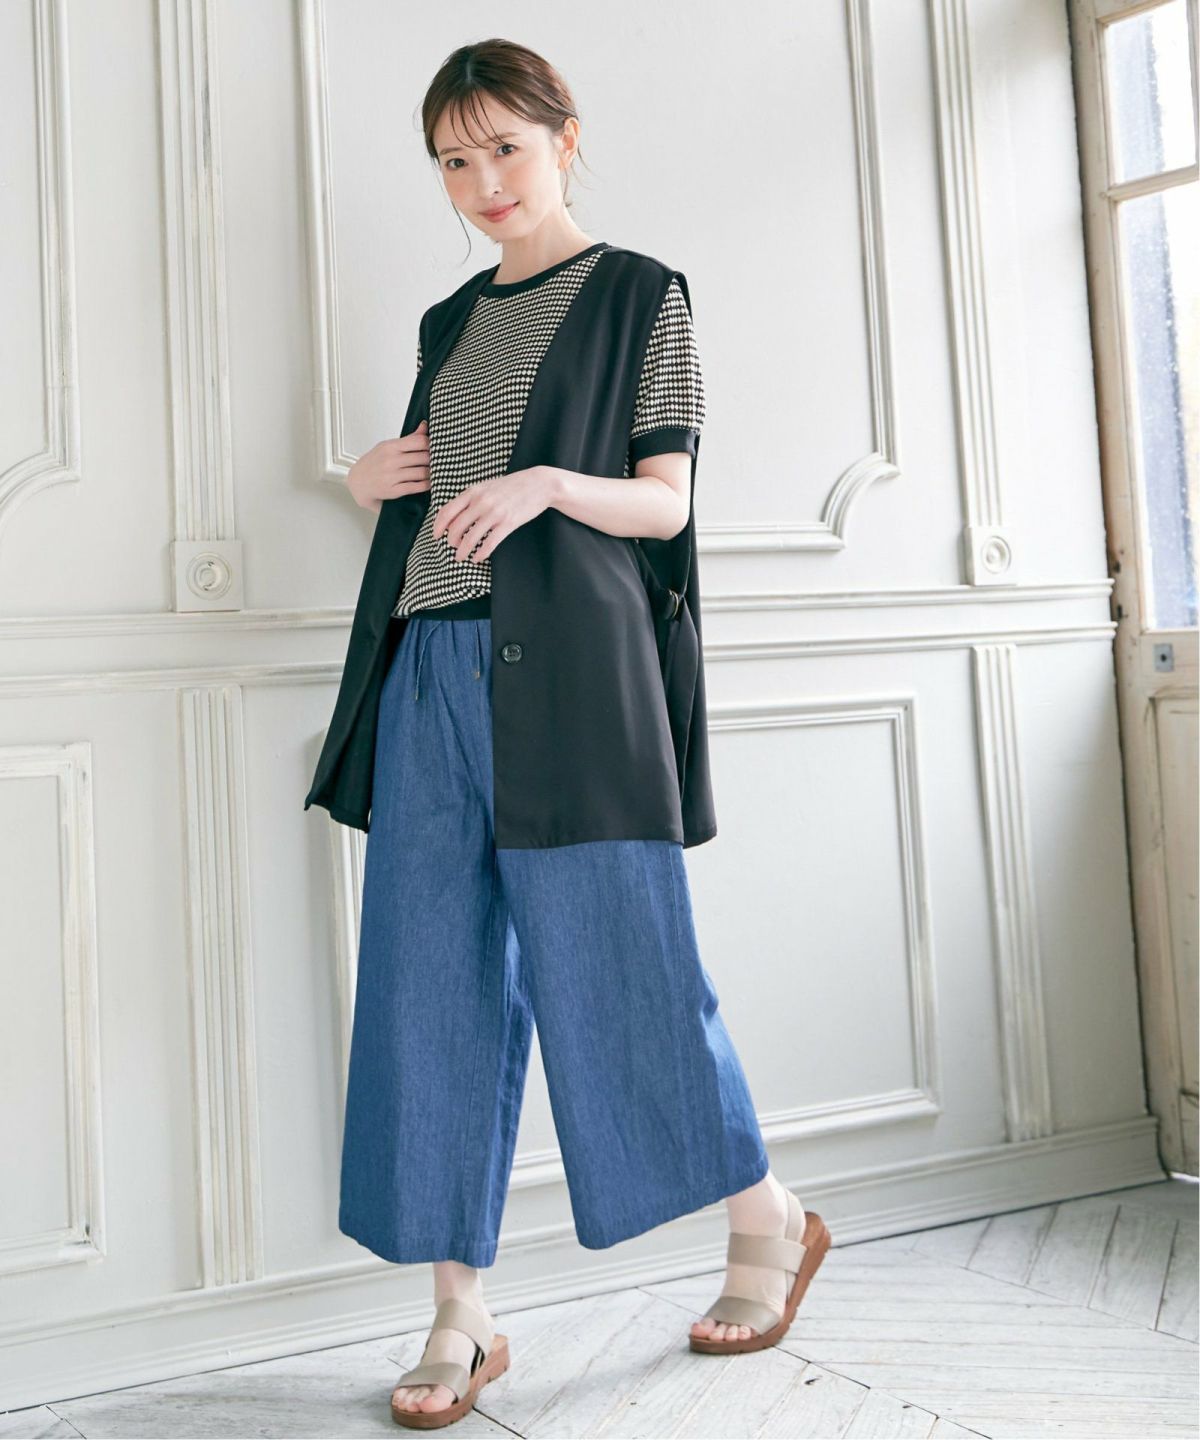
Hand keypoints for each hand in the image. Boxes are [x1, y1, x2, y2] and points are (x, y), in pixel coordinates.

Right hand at [346, 420, 429, 513]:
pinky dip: (427, 484)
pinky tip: (430, 482)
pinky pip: (417, 486)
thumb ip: (409, 439)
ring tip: (437, 471)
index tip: (437, 447)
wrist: (357, 482)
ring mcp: (392, 476)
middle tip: (443, 460)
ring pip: (422, 472)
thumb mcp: (388, 447)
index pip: (419, 441)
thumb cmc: (374, 463)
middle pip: (423, 457)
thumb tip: (425, 426)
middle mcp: (391, 460)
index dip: (432, 444)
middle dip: (434, 459)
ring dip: (432, 472)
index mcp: (390, 446)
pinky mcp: (394, 490)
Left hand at [432, 466, 555, 563]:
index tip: (436, 535)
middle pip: (456, 527)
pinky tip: (478, 558)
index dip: (438, 526)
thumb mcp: (487, 486)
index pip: (447, 511)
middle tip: (452, 547)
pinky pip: (489, 544)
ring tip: (460, 557)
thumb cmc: (512, 486)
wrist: (539, 483)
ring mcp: (495, 513)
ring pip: (470, 538)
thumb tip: (456, 513)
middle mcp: (481, 502)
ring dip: (462, 551)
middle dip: (451, 541)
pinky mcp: (508, 523)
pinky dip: (481, 554)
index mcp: (473, 491)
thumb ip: (472, 497)